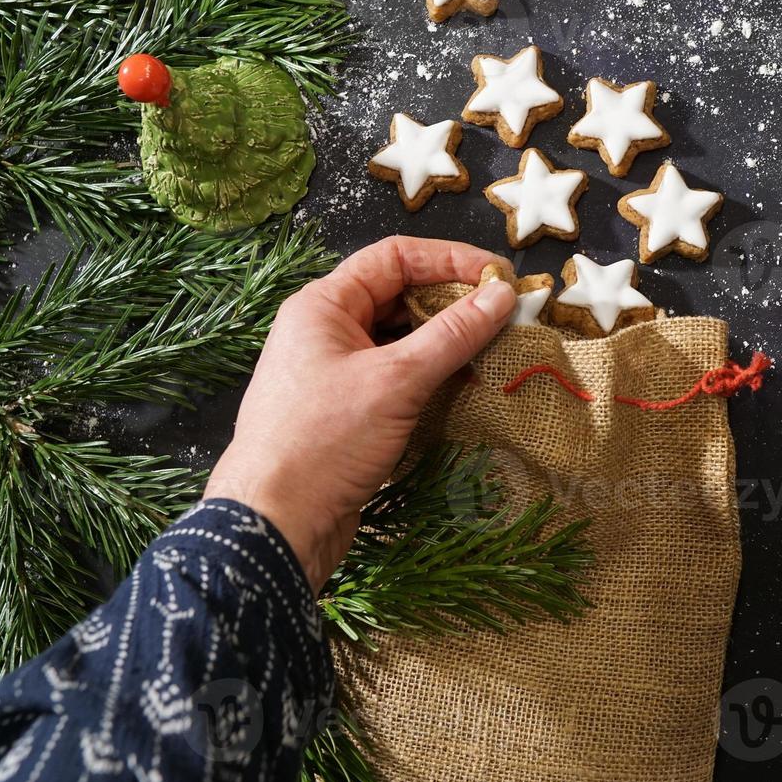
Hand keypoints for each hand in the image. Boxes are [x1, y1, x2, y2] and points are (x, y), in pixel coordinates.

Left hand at [204, 236, 515, 587]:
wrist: (275, 525)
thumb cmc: (324, 441)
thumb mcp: (396, 381)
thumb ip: (453, 334)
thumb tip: (500, 295)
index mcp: (323, 305)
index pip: (394, 257)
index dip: (451, 260)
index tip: (500, 278)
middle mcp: (326, 330)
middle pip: (399, 295)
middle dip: (453, 302)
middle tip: (505, 316)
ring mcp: (334, 372)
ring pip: (400, 339)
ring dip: (445, 342)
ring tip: (494, 350)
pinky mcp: (346, 411)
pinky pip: (396, 377)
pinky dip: (431, 376)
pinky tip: (465, 388)